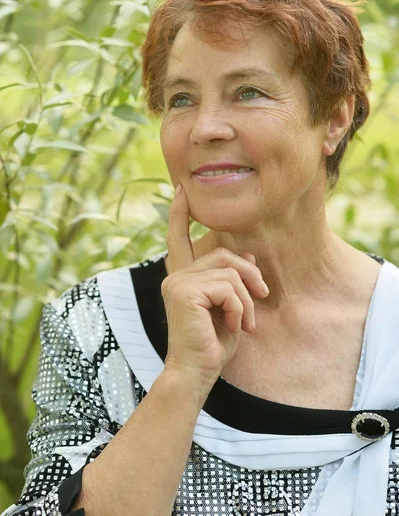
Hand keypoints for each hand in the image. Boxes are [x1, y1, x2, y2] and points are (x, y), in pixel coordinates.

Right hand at [161, 184, 268, 388]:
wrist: (195, 374)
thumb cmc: (212, 345)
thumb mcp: (230, 308)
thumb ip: (232, 281)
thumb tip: (246, 255)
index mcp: (182, 278)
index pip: (178, 239)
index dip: (180, 214)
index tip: (182, 191)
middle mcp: (175, 276)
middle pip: (225, 254)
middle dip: (250, 276)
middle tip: (261, 299)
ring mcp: (177, 282)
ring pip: (231, 272)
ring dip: (247, 300)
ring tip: (244, 323)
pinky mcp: (184, 291)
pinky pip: (228, 287)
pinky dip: (240, 308)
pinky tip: (234, 327)